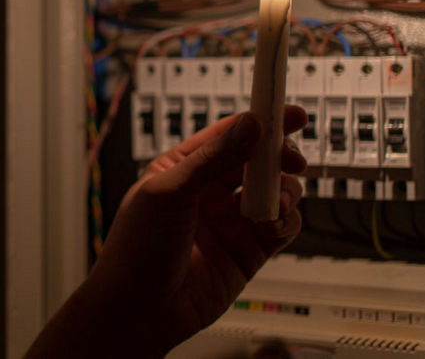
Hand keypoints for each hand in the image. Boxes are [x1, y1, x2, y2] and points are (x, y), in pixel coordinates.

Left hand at [91, 106, 307, 356]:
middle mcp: (209, 191)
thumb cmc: (135, 251)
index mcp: (182, 168)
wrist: (139, 312)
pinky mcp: (249, 249)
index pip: (227, 134)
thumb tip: (249, 126)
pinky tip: (273, 224)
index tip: (288, 112)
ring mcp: (230, 220)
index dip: (260, 121)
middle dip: (278, 156)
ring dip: (283, 190)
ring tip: (273, 202)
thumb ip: (211, 160)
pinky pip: (282, 225)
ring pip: (275, 191)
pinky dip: (286, 220)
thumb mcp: (167, 194)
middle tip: (290, 159)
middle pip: (257, 159)